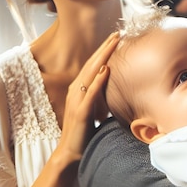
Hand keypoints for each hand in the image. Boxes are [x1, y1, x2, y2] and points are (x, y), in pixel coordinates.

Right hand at [57, 32, 118, 162]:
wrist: (70, 153)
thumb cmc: (83, 132)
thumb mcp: (93, 109)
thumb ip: (100, 96)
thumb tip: (114, 86)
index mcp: (79, 89)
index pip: (93, 65)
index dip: (103, 50)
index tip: (115, 38)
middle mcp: (76, 91)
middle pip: (92, 64)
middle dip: (105, 47)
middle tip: (117, 33)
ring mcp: (77, 100)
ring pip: (91, 73)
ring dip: (102, 57)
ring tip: (113, 43)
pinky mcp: (81, 112)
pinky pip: (90, 93)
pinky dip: (98, 80)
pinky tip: (105, 70)